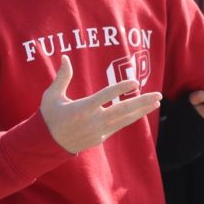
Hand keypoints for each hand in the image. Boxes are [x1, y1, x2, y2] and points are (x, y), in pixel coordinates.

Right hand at [40, 55, 162, 153]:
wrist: (45, 145)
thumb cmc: (48, 117)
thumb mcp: (51, 97)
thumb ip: (62, 77)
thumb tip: (66, 57)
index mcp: (81, 109)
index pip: (105, 97)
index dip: (120, 88)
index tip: (135, 82)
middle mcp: (93, 121)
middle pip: (122, 110)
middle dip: (142, 102)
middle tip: (158, 95)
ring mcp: (98, 131)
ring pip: (125, 119)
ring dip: (142, 110)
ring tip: (157, 102)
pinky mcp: (100, 138)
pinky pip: (119, 126)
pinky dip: (131, 117)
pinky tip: (142, 110)